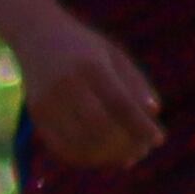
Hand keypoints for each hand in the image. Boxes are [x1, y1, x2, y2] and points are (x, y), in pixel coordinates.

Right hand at [17, 12, 166, 171]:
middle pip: (99, 127)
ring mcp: (46, 100)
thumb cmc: (85, 47)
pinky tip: (101, 157)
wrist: (35, 35)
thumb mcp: (115, 55)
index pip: (120, 103)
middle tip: (142, 151)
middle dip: (125, 145)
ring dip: (106, 156)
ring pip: (79, 142)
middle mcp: (65, 84)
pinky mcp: (35, 114)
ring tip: (125, 158)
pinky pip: (60, 146)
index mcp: (90, 66)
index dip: (141, 126)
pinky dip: (83, 157)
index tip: (159, 139)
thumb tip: (154, 112)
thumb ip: (135, 82)